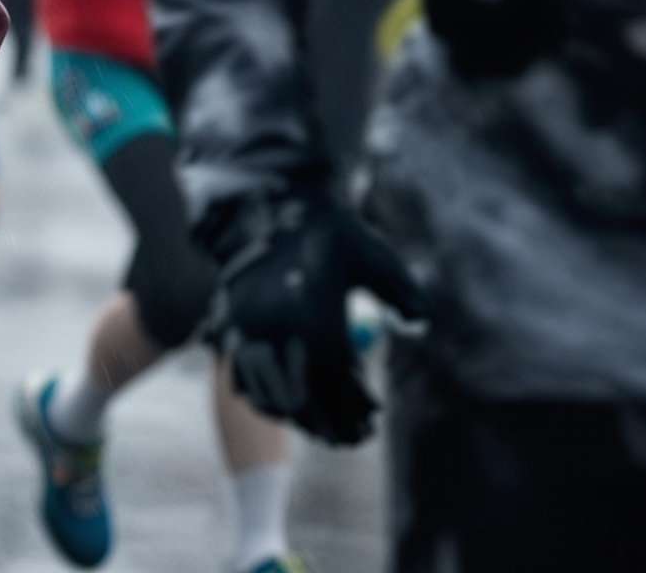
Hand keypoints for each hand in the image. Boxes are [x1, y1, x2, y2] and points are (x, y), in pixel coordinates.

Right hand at [205, 187, 429, 445]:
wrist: (270, 207)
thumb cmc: (333, 234)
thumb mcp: (379, 259)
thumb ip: (405, 295)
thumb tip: (418, 328)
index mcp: (317, 323)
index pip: (340, 389)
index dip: (357, 413)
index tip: (370, 424)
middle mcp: (278, 335)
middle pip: (305, 403)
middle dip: (329, 425)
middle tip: (349, 437)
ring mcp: (247, 333)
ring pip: (271, 396)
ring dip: (297, 415)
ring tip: (319, 424)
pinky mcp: (227, 327)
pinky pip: (242, 379)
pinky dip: (263, 397)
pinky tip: (282, 401)